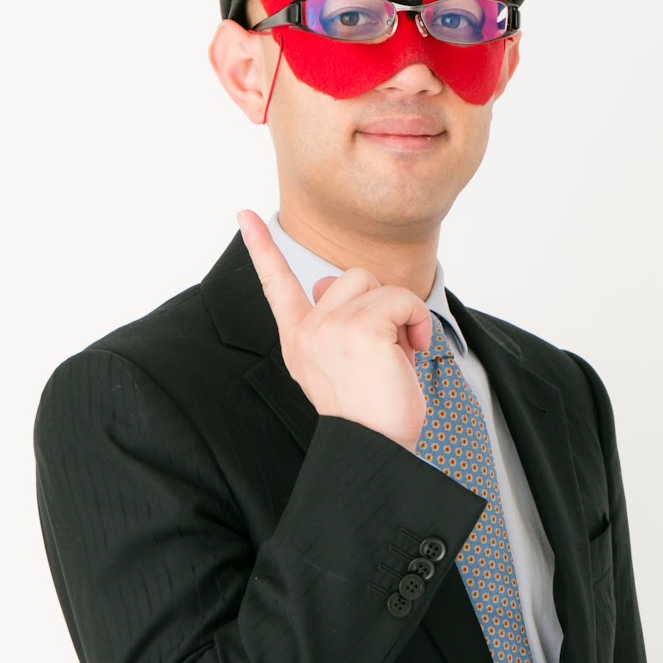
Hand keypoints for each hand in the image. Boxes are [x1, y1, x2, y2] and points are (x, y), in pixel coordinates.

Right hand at [237, 211, 431, 449]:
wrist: (381, 447)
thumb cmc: (372, 408)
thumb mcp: (342, 360)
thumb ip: (336, 320)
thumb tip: (328, 282)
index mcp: (299, 339)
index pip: (275, 284)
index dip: (260, 247)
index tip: (245, 215)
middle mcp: (307, 331)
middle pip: (351, 276)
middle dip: (378, 305)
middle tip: (386, 349)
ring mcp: (330, 328)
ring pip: (377, 283)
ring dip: (399, 312)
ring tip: (398, 352)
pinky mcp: (361, 329)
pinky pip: (402, 298)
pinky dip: (418, 321)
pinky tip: (413, 350)